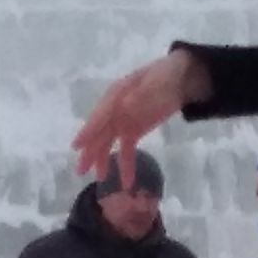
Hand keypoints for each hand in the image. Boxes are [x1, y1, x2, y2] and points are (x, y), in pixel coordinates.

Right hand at [70, 49, 209, 183]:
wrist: (181, 78)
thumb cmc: (166, 75)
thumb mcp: (156, 80)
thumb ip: (142, 93)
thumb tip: (125, 105)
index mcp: (117, 94)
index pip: (100, 114)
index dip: (88, 130)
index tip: (76, 146)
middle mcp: (115, 109)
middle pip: (100, 132)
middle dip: (90, 151)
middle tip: (80, 170)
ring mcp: (123, 121)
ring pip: (109, 143)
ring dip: (104, 161)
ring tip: (100, 180)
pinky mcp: (134, 130)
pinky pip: (127, 150)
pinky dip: (126, 165)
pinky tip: (127, 182)